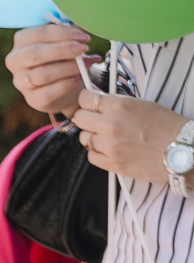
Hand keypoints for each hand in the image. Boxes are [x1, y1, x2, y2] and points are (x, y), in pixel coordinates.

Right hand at [6, 23, 91, 116]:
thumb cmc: (63, 57)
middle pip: (35, 54)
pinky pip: (48, 92)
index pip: (38, 34)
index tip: (83, 36)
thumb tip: (83, 20)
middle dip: (62, 50)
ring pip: (42, 74)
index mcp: (22, 42)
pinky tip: (80, 77)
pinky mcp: (32, 99)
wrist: (64, 86)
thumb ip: (70, 31)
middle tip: (84, 48)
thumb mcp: (65, 41)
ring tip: (87, 63)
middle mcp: (16, 61)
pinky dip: (67, 84)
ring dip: (69, 67)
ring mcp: (21, 82)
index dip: (62, 33)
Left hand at [74, 86, 190, 182]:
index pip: (85, 99)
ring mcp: (109, 146)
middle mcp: (110, 125)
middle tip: (95, 119)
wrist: (182, 150)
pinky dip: (96, 152)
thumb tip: (98, 102)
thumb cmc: (167, 125)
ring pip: (83, 138)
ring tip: (107, 136)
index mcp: (119, 106)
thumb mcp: (142, 104)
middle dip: (86, 117)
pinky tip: (109, 149)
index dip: (86, 100)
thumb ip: (117, 103)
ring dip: (92, 136)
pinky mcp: (111, 163)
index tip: (88, 102)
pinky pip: (90, 156)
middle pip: (79, 118)